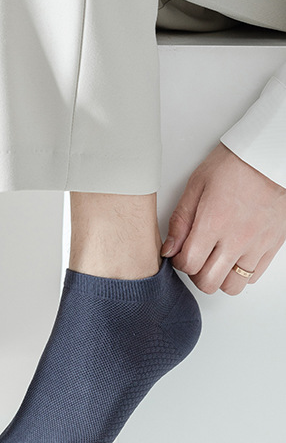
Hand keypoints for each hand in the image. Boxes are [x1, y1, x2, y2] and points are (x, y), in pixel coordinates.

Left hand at [162, 142, 285, 294]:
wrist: (270, 156)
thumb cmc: (235, 164)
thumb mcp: (197, 185)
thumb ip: (181, 220)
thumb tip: (168, 249)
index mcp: (214, 221)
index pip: (189, 264)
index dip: (179, 262)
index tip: (180, 253)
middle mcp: (237, 237)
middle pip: (208, 282)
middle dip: (196, 274)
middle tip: (196, 259)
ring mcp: (258, 244)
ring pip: (232, 286)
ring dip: (219, 278)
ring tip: (215, 261)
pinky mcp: (273, 245)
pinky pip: (253, 276)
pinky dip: (240, 273)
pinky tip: (233, 257)